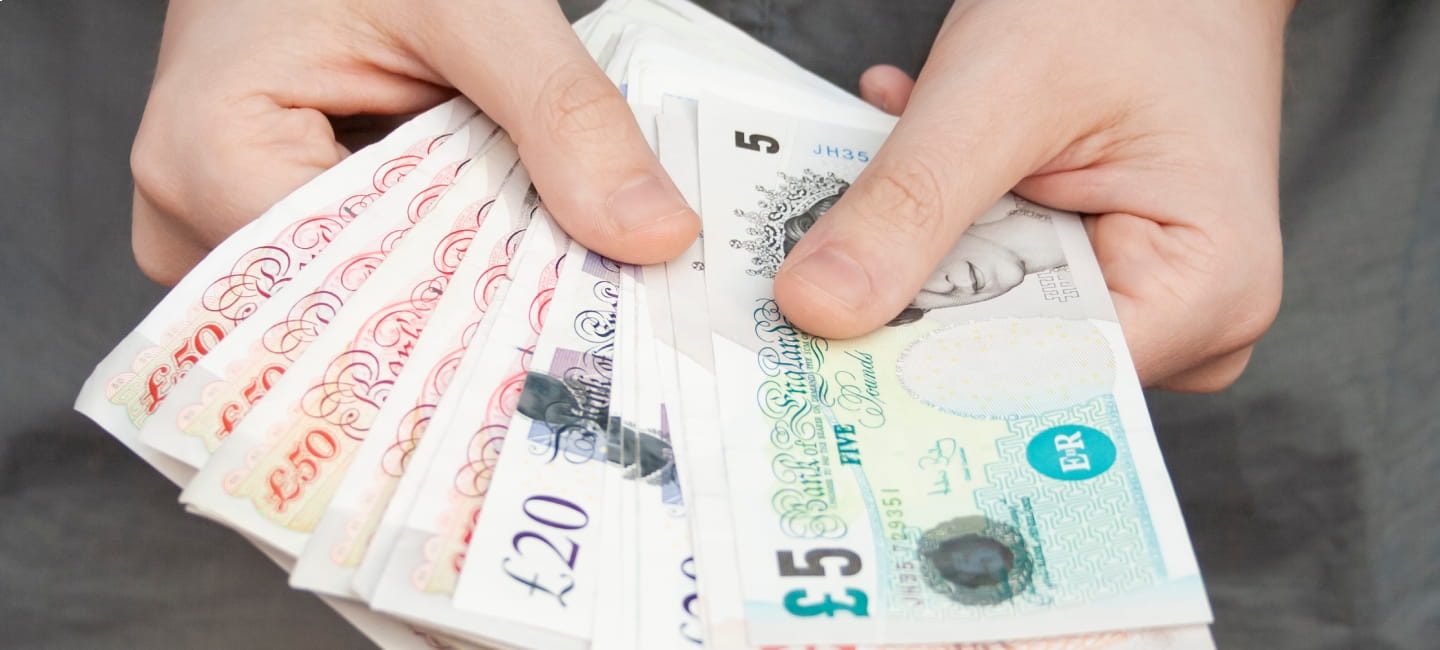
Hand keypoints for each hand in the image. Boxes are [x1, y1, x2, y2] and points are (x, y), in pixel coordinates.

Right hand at [130, 0, 697, 284]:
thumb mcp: (474, 7)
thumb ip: (562, 115)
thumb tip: (649, 232)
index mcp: (208, 156)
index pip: (351, 297)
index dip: (471, 318)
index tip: (573, 333)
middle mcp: (194, 213)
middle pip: (357, 316)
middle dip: (478, 310)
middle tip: (583, 314)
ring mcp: (225, 224)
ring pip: (367, 303)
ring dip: (463, 285)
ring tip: (548, 269)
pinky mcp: (268, 218)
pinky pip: (364, 269)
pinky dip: (441, 256)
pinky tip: (501, 242)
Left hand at [773, 0, 1291, 391]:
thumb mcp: (1001, 93)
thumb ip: (911, 204)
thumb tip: (816, 308)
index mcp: (1205, 292)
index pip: (1044, 382)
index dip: (929, 372)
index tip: (830, 357)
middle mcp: (1184, 315)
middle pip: (1009, 357)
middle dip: (913, 297)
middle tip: (827, 251)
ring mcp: (1138, 292)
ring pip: (985, 312)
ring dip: (923, 233)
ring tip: (901, 142)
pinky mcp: (1094, 265)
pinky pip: (991, 270)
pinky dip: (942, 207)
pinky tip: (917, 128)